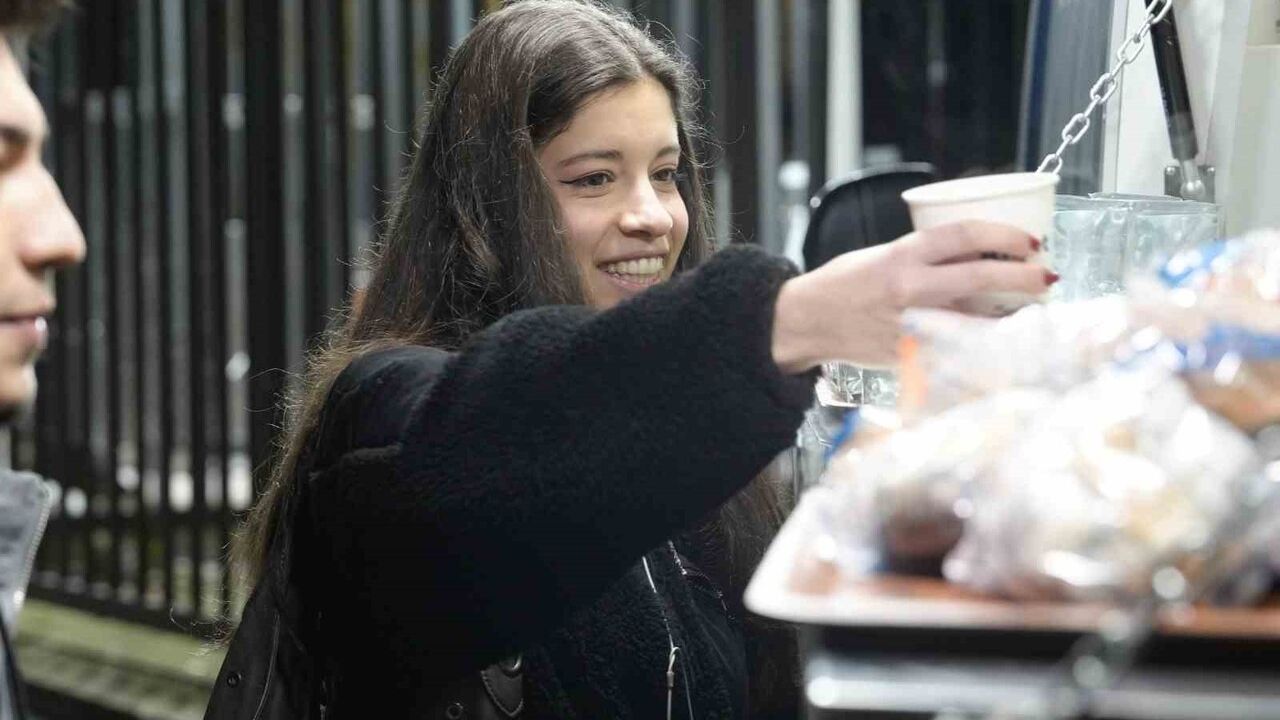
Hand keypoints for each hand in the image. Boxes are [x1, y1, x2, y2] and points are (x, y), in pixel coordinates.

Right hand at [771, 221, 1052, 372]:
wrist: (808, 322)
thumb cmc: (845, 284)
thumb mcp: (884, 255)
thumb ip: (929, 257)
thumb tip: (984, 254)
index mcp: (902, 256)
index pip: (965, 234)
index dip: (1005, 235)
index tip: (1030, 240)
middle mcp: (909, 290)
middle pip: (982, 276)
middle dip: (1025, 275)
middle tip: (1047, 274)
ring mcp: (912, 326)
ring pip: (980, 319)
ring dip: (1015, 316)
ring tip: (1035, 309)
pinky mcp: (912, 354)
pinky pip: (960, 347)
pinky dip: (986, 343)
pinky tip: (1004, 340)